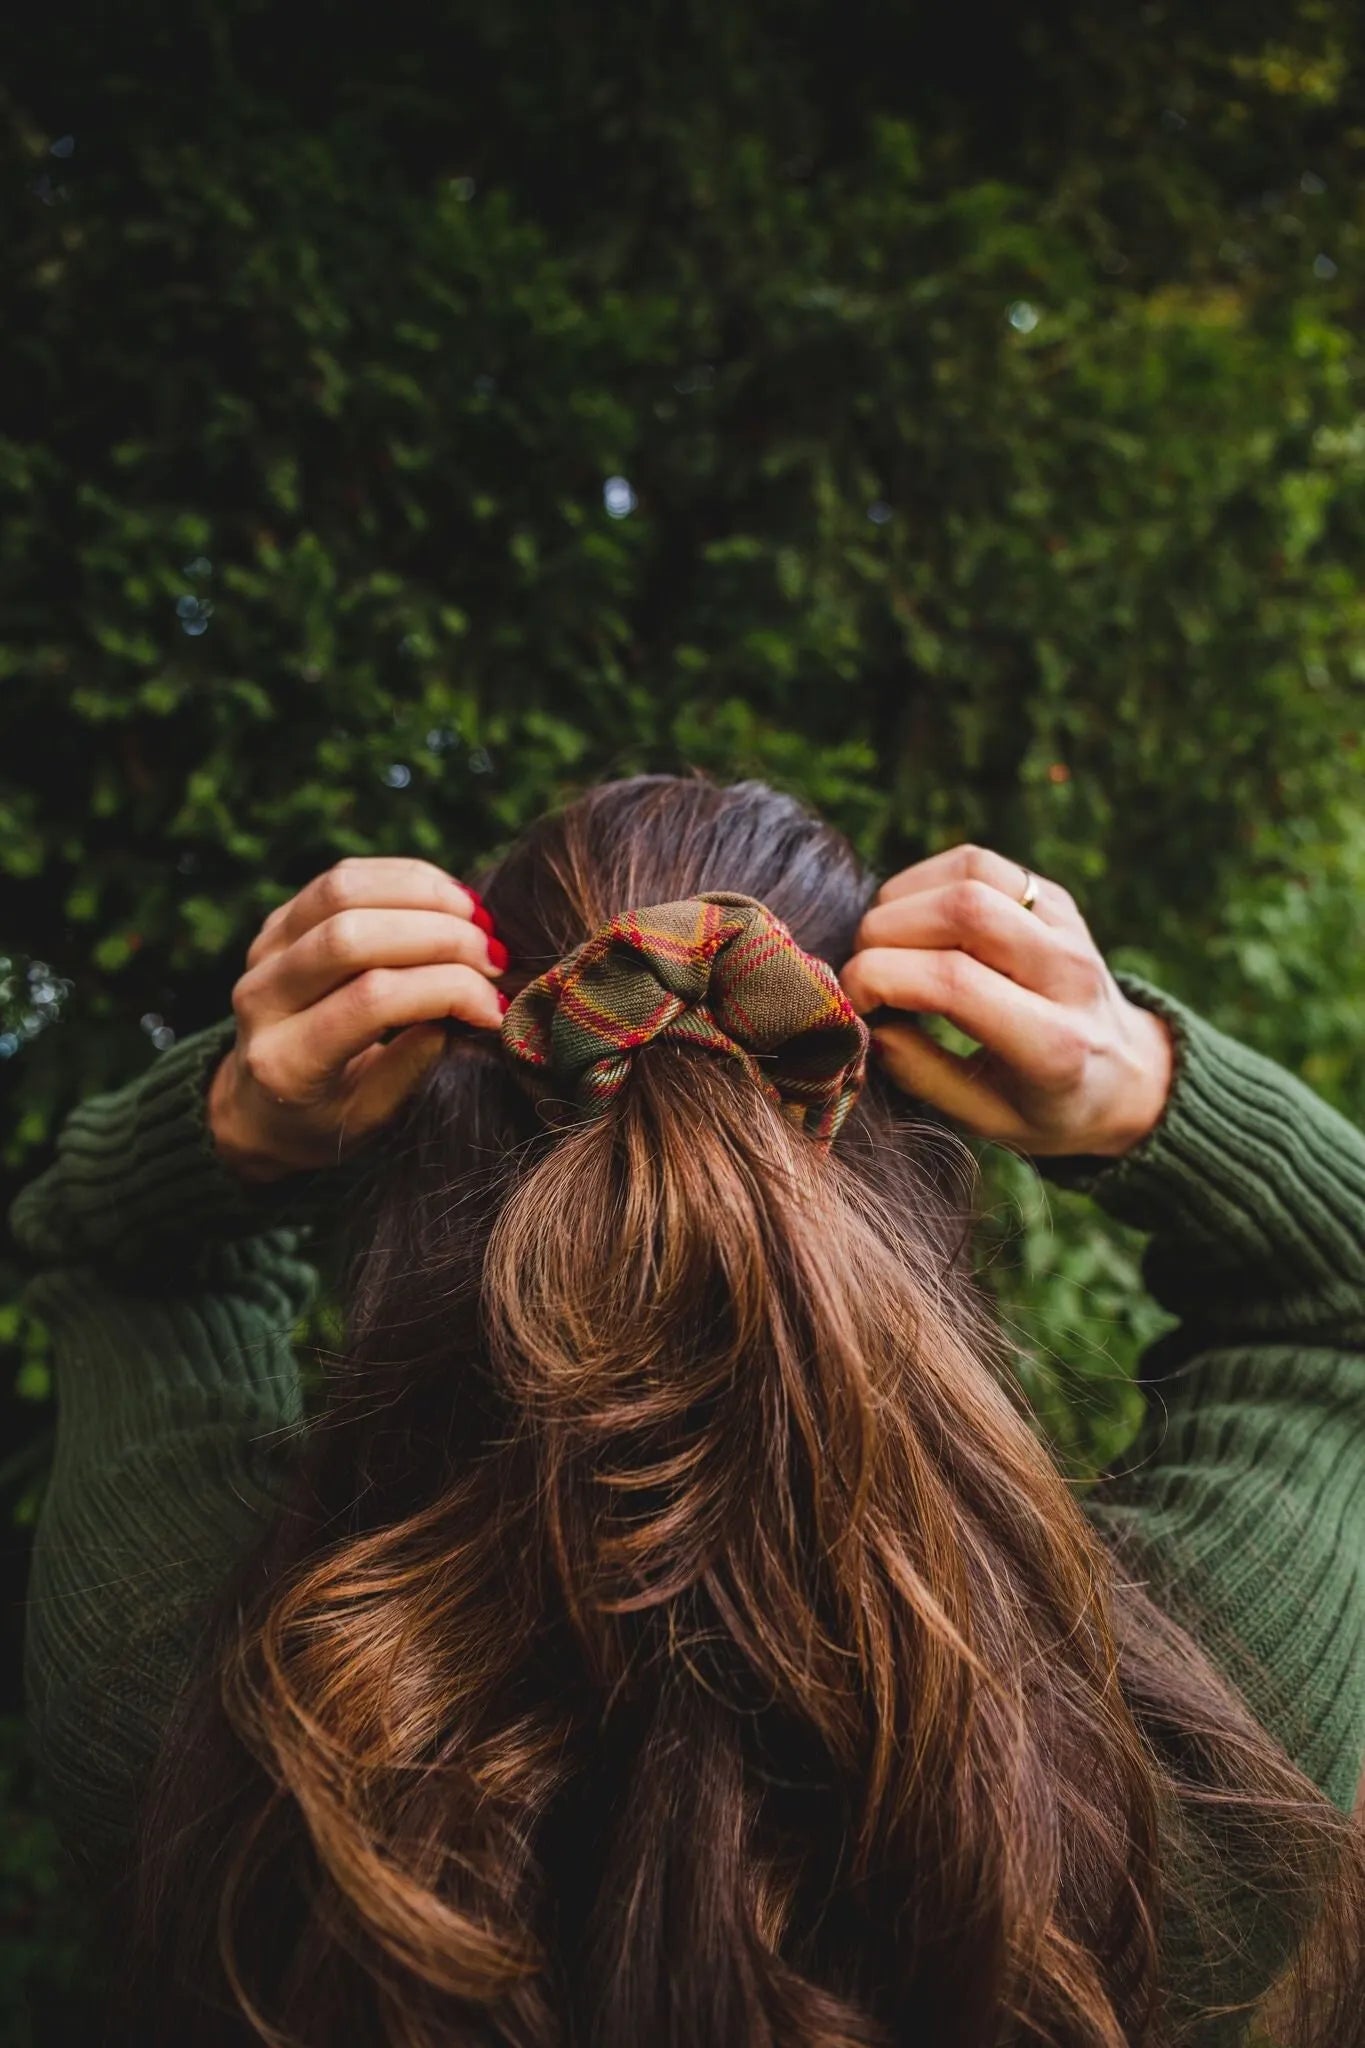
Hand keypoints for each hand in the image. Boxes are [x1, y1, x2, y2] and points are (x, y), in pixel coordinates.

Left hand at [207, 856, 507, 1182]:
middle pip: (351, 936)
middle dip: (440, 937)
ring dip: (424, 895)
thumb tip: (472, 1004)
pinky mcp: (278, 921)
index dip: (447, 990)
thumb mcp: (371, 1119)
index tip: (497, 1007)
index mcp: (285, 1061)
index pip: (372, 1000)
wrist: (256, 1105)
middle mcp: (261, 998)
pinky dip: (405, 878)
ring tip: (479, 921)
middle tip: (496, 958)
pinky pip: (343, 877)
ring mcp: (264, 951)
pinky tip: (451, 899)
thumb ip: (413, 1065)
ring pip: (343, 891)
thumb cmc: (326, 1119)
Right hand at [838, 844, 1174, 1157]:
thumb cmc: (1048, 1106)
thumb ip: (921, 1074)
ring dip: (901, 901)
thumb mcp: (987, 1121)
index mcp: (1054, 1045)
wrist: (1127, 1074)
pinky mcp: (1054, 896)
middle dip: (883, 934)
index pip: (953, 983)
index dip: (880, 979)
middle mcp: (1068, 974)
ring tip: (881, 945)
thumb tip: (863, 1019)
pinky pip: (977, 863)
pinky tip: (909, 919)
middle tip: (862, 972)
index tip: (850, 1000)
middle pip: (963, 913)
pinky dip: (925, 881)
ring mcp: (1067, 926)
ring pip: (968, 876)